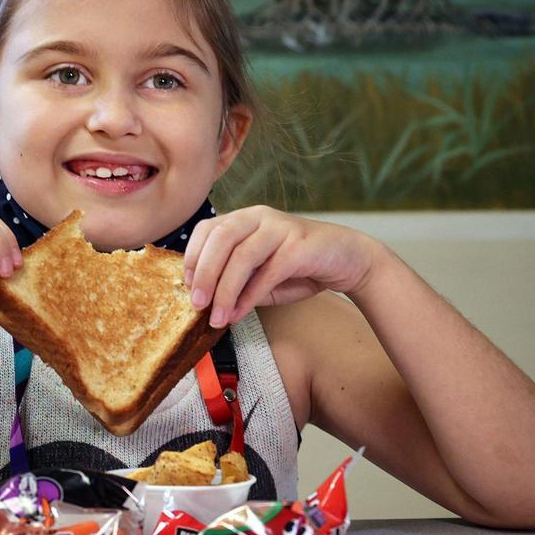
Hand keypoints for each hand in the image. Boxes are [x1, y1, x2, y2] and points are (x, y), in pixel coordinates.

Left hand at [183, 205, 384, 326]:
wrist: (348, 260)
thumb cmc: (298, 268)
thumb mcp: (258, 275)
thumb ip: (235, 282)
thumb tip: (205, 303)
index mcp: (245, 218)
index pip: (208, 229)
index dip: (193, 257)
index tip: (186, 286)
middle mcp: (260, 217)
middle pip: (221, 239)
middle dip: (204, 274)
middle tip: (197, 304)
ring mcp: (281, 228)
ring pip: (242, 255)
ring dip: (225, 291)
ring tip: (217, 317)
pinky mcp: (300, 245)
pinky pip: (268, 271)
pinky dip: (250, 296)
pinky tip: (240, 314)